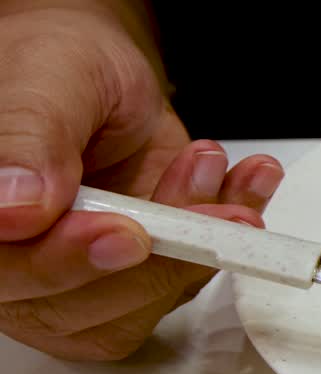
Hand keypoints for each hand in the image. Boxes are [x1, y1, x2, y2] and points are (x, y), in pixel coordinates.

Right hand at [0, 8, 282, 359]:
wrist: (99, 73)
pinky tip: (243, 185)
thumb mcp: (48, 83)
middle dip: (156, 253)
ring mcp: (78, 279)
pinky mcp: (135, 278)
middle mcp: (18, 265)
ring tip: (209, 163)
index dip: (65, 263)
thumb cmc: (59, 66)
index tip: (127, 232)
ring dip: (196, 241)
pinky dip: (224, 235)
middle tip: (202, 188)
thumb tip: (13, 211)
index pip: (9, 274)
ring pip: (139, 303)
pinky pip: (183, 284)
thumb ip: (30, 141)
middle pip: (75, 307)